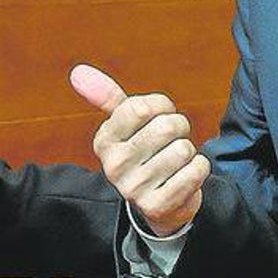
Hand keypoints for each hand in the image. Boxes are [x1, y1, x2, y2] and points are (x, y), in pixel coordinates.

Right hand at [70, 63, 209, 236]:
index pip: (141, 107)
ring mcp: (134, 189)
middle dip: (179, 127)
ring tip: (176, 160)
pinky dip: (199, 168)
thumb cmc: (143, 151)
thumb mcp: (123, 123)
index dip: (161, 105)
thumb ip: (106, 96)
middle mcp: (114, 166)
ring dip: (189, 151)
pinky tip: (186, 174)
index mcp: (104, 140)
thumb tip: (78, 71)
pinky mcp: (158, 206)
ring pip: (183, 149)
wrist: (157, 202)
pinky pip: (195, 171)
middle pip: (166, 127)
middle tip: (171, 139)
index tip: (161, 113)